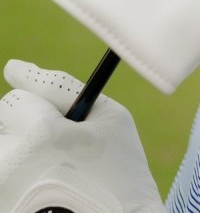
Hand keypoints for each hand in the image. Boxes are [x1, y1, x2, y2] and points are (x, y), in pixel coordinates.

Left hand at [0, 60, 162, 212]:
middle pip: (2, 126)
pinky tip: (44, 193)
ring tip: (51, 175)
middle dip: (25, 132)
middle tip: (55, 153)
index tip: (53, 126)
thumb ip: (58, 86)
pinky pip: (5, 180)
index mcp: (38, 134)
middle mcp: (10, 165)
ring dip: (20, 157)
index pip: (13, 101)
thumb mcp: (107, 118)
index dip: (40, 110)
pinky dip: (21, 182)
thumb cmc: (121, 174)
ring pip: (2, 153)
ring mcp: (2, 194)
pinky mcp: (4, 209)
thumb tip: (11, 67)